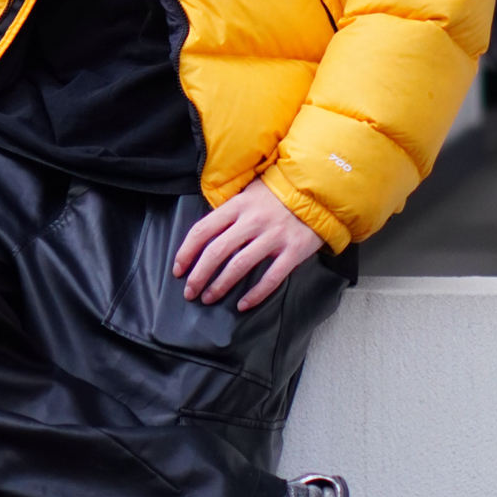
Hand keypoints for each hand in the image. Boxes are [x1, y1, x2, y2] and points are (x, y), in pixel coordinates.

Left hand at [173, 177, 325, 311]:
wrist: (319, 191)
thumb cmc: (278, 193)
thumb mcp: (249, 192)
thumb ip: (230, 212)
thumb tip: (206, 235)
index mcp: (238, 205)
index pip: (203, 230)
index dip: (186, 252)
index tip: (178, 270)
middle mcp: (253, 221)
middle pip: (216, 251)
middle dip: (198, 275)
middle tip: (189, 292)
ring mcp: (273, 237)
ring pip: (239, 266)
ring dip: (220, 286)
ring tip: (208, 298)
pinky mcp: (293, 251)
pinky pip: (270, 278)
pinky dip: (255, 295)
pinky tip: (242, 306)